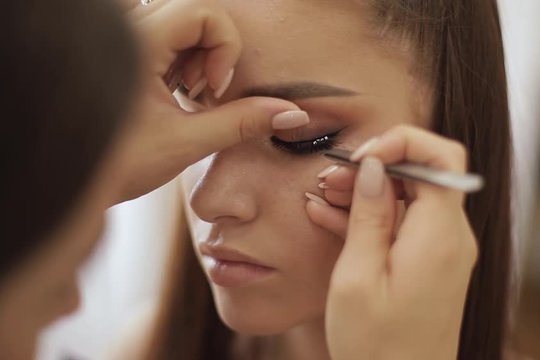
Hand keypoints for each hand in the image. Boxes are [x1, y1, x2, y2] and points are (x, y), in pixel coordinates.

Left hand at [114, 0, 307, 201]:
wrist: (69, 179)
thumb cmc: (116, 164)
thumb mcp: (186, 143)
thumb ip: (242, 123)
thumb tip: (290, 114)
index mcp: (137, 44)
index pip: (203, 11)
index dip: (223, 48)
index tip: (211, 90)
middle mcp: (127, 30)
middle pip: (194, 12)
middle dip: (211, 52)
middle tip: (200, 93)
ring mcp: (123, 39)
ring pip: (179, 22)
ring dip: (195, 57)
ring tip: (185, 96)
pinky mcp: (124, 51)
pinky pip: (164, 35)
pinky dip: (180, 61)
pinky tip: (172, 93)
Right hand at [307, 125, 477, 359]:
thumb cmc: (377, 348)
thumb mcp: (358, 277)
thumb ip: (369, 215)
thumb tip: (375, 167)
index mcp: (439, 237)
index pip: (441, 158)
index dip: (401, 142)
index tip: (361, 157)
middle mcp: (451, 238)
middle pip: (425, 172)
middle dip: (378, 165)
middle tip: (331, 179)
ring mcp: (443, 251)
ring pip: (411, 197)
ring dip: (369, 191)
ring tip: (324, 197)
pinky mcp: (431, 264)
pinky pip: (405, 224)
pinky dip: (374, 216)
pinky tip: (332, 217)